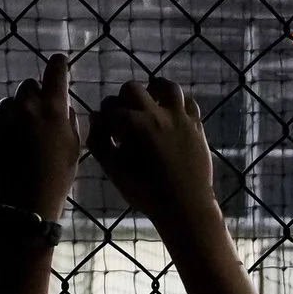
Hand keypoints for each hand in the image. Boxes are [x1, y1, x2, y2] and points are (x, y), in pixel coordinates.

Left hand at [0, 54, 83, 221]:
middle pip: (29, 85)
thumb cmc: (56, 177)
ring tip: (24, 134)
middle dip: (36, 95)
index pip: (55, 71)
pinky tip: (12, 144)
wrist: (25, 203)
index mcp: (52, 108)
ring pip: (10, 102)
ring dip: (18, 111)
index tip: (59, 62)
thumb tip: (64, 106)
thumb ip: (70, 120)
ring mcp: (5, 117)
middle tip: (41, 114)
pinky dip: (4, 125)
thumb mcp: (74, 148)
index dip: (59, 65)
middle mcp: (27, 106)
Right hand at [90, 77, 214, 227]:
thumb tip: (96, 117)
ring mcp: (179, 117)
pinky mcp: (196, 125)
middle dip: (123, 99)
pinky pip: (189, 102)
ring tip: (150, 100)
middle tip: (125, 114)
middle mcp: (156, 113)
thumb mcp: (113, 170)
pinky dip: (178, 103)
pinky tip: (172, 112)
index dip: (104, 116)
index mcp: (132, 123)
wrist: (184, 206)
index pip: (109, 107)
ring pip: (166, 87)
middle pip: (133, 88)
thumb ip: (99, 141)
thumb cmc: (145, 192)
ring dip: (154, 89)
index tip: (106, 128)